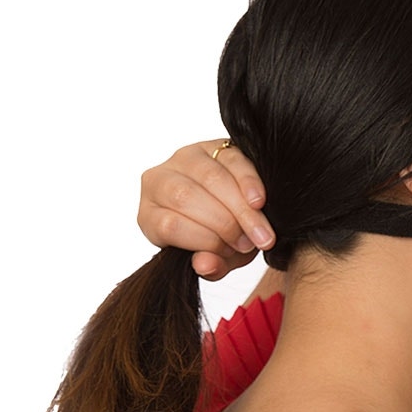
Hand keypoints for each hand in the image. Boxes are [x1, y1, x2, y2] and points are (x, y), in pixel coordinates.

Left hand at [138, 141, 275, 280]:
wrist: (235, 213)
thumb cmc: (218, 239)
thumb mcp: (214, 260)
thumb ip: (210, 266)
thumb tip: (205, 265)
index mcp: (150, 215)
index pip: (170, 225)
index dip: (206, 240)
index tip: (236, 252)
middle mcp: (158, 181)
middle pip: (186, 197)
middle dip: (226, 223)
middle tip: (255, 242)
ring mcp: (184, 159)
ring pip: (209, 177)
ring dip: (240, 206)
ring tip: (261, 230)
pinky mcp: (214, 145)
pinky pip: (231, 159)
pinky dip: (248, 181)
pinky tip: (259, 202)